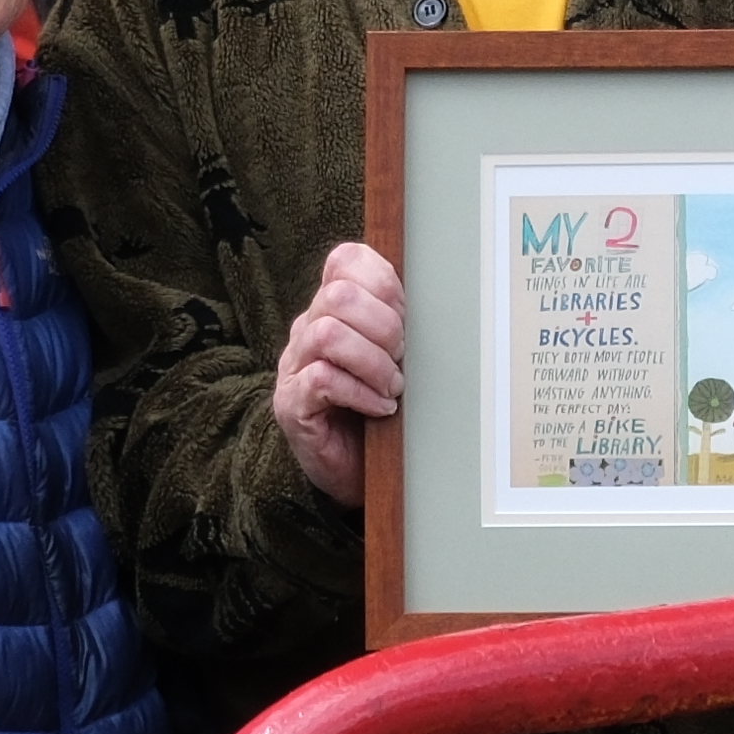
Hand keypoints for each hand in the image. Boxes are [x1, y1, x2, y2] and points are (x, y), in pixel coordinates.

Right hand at [274, 241, 406, 508]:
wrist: (356, 472)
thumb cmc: (380, 412)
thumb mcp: (395, 360)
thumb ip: (402, 325)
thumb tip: (441, 298)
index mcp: (332, 309)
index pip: (345, 261)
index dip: (383, 283)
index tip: (405, 316)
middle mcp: (306, 331)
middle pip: (338, 295)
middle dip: (384, 327)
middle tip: (402, 359)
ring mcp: (294, 367)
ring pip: (328, 334)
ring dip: (373, 362)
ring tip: (392, 388)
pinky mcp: (292, 404)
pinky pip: (321, 379)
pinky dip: (360, 392)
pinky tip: (380, 409)